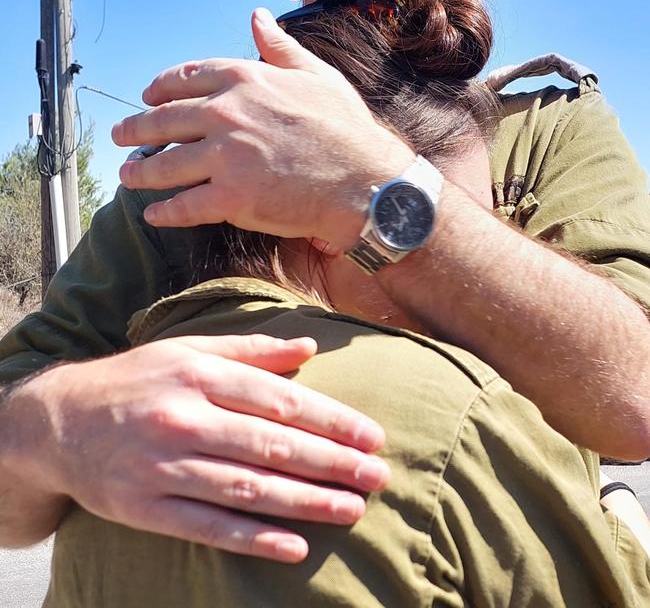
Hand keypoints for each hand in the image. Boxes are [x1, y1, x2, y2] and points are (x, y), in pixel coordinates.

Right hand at [7, 335, 388, 561]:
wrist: (60, 421)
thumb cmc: (137, 378)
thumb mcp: (188, 350)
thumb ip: (251, 350)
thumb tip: (310, 346)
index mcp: (199, 375)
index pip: (281, 400)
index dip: (332, 420)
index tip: (372, 436)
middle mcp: (184, 418)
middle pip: (272, 445)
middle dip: (331, 462)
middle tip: (378, 477)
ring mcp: (163, 467)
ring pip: (247, 489)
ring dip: (305, 502)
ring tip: (350, 509)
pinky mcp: (145, 508)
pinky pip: (207, 527)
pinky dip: (253, 539)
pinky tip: (293, 546)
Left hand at [112, 8, 412, 246]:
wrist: (367, 181)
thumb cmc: (346, 127)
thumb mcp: (316, 74)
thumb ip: (279, 46)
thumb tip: (256, 15)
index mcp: (245, 78)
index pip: (185, 78)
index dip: (159, 88)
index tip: (147, 96)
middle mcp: (227, 113)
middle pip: (163, 120)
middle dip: (135, 129)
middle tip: (119, 135)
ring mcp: (226, 157)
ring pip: (165, 165)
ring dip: (140, 172)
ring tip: (127, 176)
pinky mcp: (230, 199)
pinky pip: (184, 206)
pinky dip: (164, 211)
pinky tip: (154, 213)